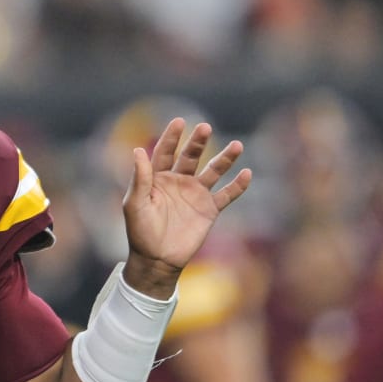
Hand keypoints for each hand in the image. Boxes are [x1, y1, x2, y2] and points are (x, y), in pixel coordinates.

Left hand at [121, 118, 251, 297]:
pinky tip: (246, 173)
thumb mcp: (136, 203)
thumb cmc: (140, 231)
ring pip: (213, 172)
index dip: (171, 137)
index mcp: (158, 178)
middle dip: (198, 142)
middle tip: (205, 128)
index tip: (179, 121)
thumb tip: (137, 150)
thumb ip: (140, 178)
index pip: (165, 152)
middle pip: (191, 157)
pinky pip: (226, 195)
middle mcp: (178, 182)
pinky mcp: (209, 209)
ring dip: (224, 159)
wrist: (157, 259)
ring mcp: (196, 194)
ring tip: (237, 145)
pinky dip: (237, 185)